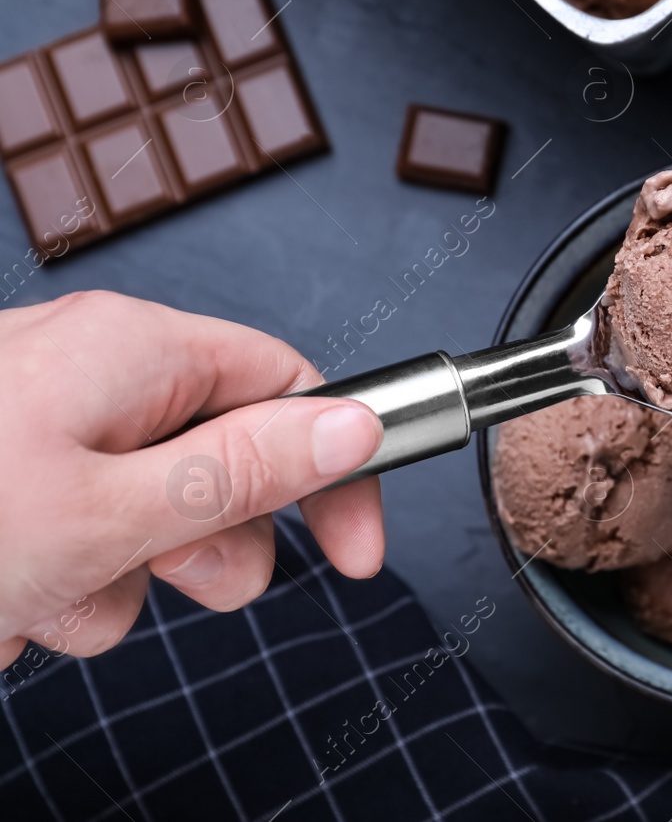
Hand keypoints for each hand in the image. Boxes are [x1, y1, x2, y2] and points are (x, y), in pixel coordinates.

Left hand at [0, 290, 384, 663]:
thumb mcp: (109, 513)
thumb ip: (242, 471)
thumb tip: (353, 429)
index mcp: (134, 349)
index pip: (290, 391)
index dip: (334, 474)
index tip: (353, 552)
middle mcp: (91, 371)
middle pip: (219, 464)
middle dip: (203, 547)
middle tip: (158, 573)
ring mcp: (39, 424)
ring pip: (142, 519)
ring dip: (108, 585)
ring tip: (37, 598)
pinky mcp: (6, 474)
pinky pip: (73, 535)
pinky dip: (50, 585)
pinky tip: (3, 603)